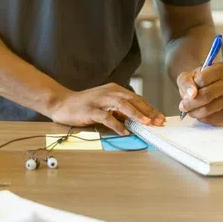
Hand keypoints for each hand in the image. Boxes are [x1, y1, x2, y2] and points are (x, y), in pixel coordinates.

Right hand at [48, 83, 165, 135]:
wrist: (62, 103)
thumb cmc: (85, 105)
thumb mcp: (105, 104)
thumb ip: (120, 110)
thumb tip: (138, 120)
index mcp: (114, 89)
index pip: (136, 98)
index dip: (149, 108)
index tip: (160, 118)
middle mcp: (109, 92)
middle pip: (133, 100)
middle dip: (147, 111)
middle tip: (158, 122)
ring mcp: (99, 100)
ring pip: (122, 105)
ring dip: (136, 114)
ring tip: (146, 123)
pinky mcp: (90, 109)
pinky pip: (106, 117)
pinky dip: (117, 124)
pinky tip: (124, 131)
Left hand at [177, 62, 222, 124]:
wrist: (206, 88)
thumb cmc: (196, 81)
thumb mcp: (187, 76)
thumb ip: (186, 82)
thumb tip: (192, 94)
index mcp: (221, 68)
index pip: (202, 79)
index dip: (192, 86)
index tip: (189, 88)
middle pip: (207, 95)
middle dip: (190, 103)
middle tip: (182, 106)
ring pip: (209, 109)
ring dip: (194, 112)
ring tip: (189, 110)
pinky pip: (213, 119)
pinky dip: (202, 118)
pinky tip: (199, 113)